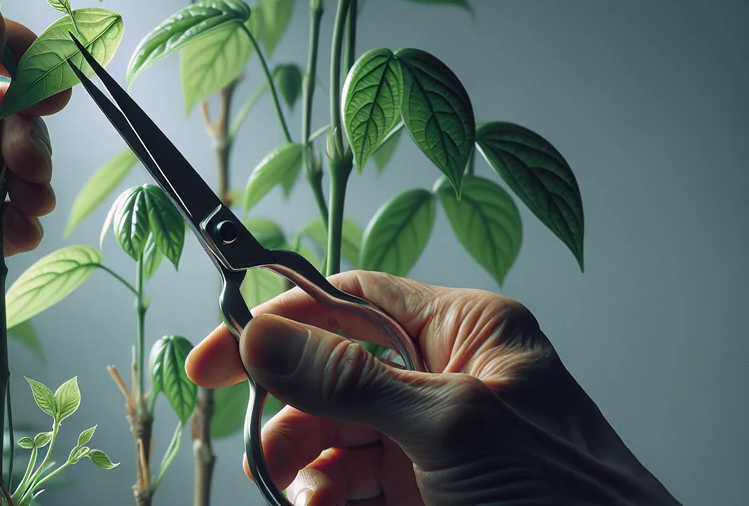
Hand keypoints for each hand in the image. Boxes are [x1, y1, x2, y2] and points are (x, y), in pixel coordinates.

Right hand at [187, 271, 678, 505]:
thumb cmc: (568, 497)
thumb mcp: (450, 427)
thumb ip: (351, 381)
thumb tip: (263, 337)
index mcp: (465, 332)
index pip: (351, 301)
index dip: (281, 321)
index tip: (220, 355)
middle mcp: (443, 378)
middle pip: (330, 371)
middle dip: (288, 407)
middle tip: (256, 443)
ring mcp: (430, 440)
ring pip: (332, 432)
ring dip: (302, 461)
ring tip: (296, 491)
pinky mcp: (422, 493)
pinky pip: (350, 481)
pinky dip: (325, 495)